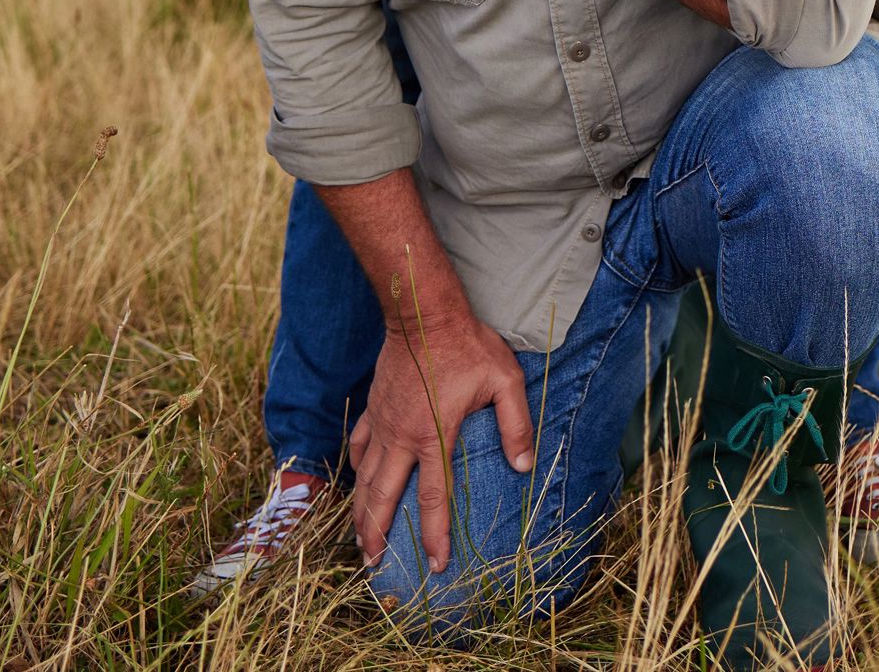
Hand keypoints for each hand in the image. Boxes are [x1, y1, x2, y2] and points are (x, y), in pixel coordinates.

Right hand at [349, 311, 534, 574]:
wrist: (424, 312)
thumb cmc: (468, 344)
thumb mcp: (504, 379)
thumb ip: (515, 424)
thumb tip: (523, 466)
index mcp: (435, 434)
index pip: (433, 497)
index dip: (433, 535)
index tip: (435, 565)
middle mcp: (402, 436)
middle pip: (384, 496)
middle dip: (378, 535)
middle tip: (374, 566)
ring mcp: (383, 422)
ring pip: (365, 478)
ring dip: (360, 512)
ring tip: (359, 540)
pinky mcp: (373, 407)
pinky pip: (359, 446)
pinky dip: (355, 470)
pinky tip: (357, 482)